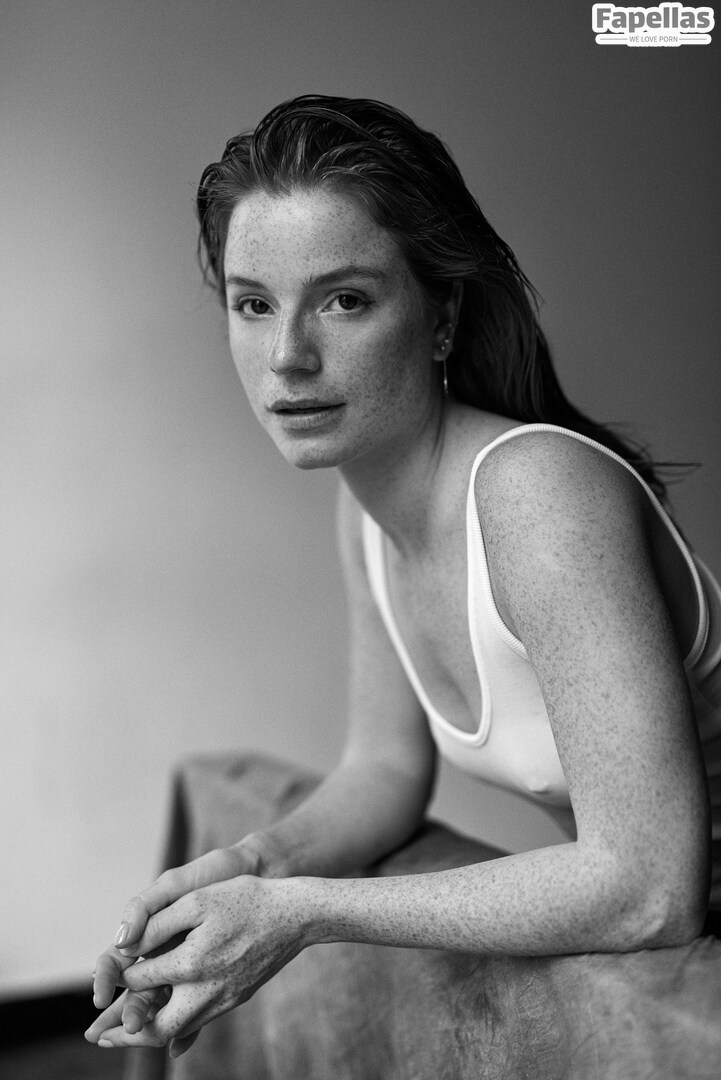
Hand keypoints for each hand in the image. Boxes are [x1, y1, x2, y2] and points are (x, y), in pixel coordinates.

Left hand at [86, 875, 309, 1051]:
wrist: (296, 915)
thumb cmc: (247, 899)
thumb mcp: (200, 899)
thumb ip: (159, 923)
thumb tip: (127, 945)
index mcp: (191, 964)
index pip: (141, 980)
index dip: (119, 976)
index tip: (106, 976)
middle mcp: (205, 991)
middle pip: (156, 1027)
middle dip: (124, 1033)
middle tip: (98, 1037)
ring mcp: (223, 999)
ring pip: (177, 1030)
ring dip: (147, 1034)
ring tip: (125, 1034)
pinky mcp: (235, 998)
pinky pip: (199, 1021)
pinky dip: (176, 1027)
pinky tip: (168, 1022)